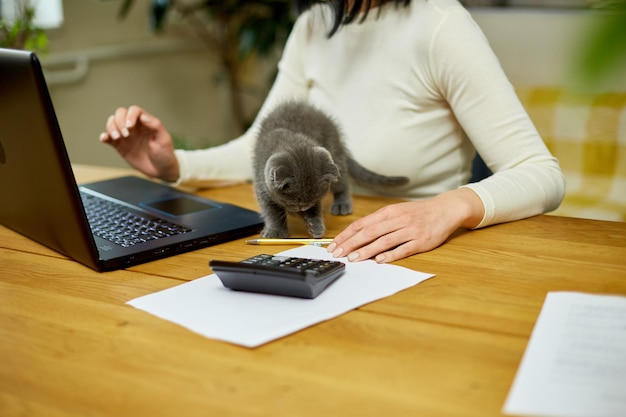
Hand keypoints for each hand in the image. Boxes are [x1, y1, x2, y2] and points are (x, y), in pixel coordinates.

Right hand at [99, 105, 178, 181]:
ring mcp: (126, 135)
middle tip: (125, 134)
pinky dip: (104, 136)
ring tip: (117, 138)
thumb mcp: (164, 140)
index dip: (130, 115)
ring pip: (112, 122)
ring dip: (111, 128)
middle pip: (120, 113)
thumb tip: (143, 117)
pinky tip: (104, 139)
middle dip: (119, 121)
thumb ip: (156, 126)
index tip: (130, 127)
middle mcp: (135, 126)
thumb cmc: (165, 154)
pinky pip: (108, 137)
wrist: (160, 170)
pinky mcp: (120, 145)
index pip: (134, 110)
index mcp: (146, 122)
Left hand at [327, 188, 483, 262]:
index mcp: (389, 212)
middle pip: (369, 232)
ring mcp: (409, 230)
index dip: (346, 235)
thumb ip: (379, 223)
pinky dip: (390, 255)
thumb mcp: (396, 212)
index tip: (334, 245)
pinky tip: (379, 261)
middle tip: (338, 254)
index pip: (362, 224)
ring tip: (353, 259)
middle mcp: (397, 219)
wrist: (445, 210)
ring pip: (384, 241)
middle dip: (351, 244)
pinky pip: (403, 248)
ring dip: (367, 251)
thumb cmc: (417, 213)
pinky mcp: (421, 241)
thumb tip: (357, 236)